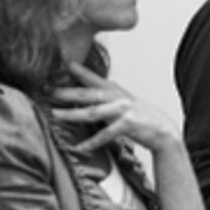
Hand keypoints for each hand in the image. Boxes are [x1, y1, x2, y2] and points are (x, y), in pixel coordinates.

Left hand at [47, 62, 180, 153]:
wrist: (163, 131)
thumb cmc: (140, 118)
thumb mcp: (123, 102)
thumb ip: (105, 99)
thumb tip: (84, 97)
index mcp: (115, 90)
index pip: (93, 78)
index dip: (78, 70)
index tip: (63, 62)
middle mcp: (118, 97)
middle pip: (87, 94)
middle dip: (66, 92)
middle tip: (47, 90)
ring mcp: (123, 110)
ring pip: (92, 112)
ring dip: (72, 114)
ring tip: (55, 115)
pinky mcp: (128, 125)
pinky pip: (105, 134)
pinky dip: (92, 142)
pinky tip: (80, 146)